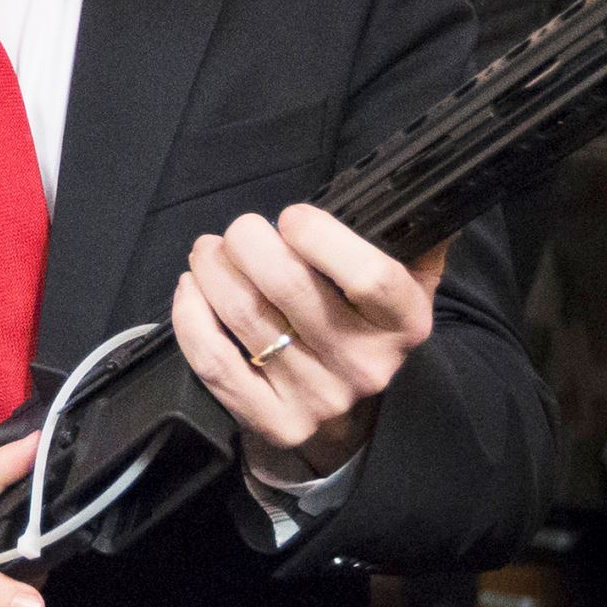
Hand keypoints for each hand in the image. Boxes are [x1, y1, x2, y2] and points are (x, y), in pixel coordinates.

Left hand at [173, 203, 447, 476]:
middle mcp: (366, 365)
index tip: (291, 216)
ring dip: (213, 270)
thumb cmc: (368, 323)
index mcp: (404, 323)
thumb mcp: (409, 279)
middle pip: (290, 287)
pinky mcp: (275, 422)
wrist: (354, 414)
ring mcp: (319, 398)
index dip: (320, 237)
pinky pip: (216, 363)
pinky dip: (191, 317)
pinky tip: (192, 289)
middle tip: (237, 229)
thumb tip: (415, 184)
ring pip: (246, 317)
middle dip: (248, 241)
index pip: (368, 276)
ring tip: (208, 252)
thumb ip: (411, 234)